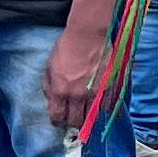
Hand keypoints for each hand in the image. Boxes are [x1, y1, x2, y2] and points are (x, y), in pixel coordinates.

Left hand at [43, 23, 111, 144]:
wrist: (88, 34)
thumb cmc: (67, 47)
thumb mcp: (50, 66)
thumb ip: (49, 87)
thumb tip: (50, 103)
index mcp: (60, 90)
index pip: (57, 117)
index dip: (57, 121)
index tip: (59, 120)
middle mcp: (77, 95)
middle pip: (75, 122)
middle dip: (72, 122)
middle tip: (73, 117)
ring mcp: (94, 93)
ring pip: (92, 118)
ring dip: (88, 117)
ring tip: (86, 112)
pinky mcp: (108, 88)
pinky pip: (106, 108)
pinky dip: (101, 109)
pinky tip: (98, 104)